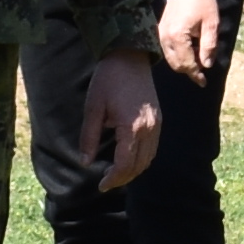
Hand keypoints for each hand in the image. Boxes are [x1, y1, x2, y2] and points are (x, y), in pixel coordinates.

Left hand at [79, 57, 161, 194]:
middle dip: (123, 178)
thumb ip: (89, 137)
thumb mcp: (93, 108)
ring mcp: (156, 125)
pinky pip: (152, 148)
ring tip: (116, 173)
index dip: (113, 178)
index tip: (101, 184)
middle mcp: (148, 129)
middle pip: (139, 166)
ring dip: (133, 170)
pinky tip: (128, 158)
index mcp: (131, 127)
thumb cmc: (108, 81)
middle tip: (106, 181)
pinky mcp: (158, 120)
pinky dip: (141, 158)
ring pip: (148, 158)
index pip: (125, 164)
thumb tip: (85, 162)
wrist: (130, 58)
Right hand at [159, 0, 229, 83]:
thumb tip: (207, 65)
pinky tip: (190, 50)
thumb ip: (209, 46)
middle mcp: (166, 38)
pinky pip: (168, 50)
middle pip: (176, 64)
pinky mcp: (160, 31)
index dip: (196, 74)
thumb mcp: (211, 24)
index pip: (187, 63)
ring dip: (183, 63)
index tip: (204, 82)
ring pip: (171, 59)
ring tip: (198, 57)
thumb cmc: (202, 3)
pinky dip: (178, 55)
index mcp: (178, 36)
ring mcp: (161, 34)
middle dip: (189, 70)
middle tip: (203, 69)